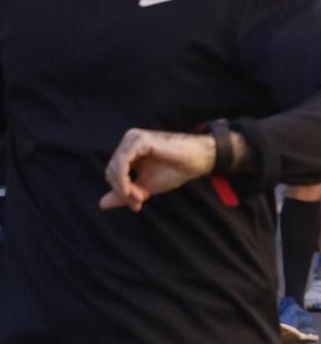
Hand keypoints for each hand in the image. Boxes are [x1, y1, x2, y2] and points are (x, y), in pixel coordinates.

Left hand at [99, 128, 216, 211]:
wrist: (197, 162)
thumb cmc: (175, 170)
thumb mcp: (145, 186)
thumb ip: (124, 193)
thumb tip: (101, 204)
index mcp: (129, 149)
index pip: (112, 173)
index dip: (121, 191)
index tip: (137, 204)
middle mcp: (129, 140)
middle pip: (110, 171)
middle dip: (122, 191)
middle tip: (139, 201)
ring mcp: (134, 138)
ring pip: (114, 168)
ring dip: (124, 187)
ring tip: (141, 197)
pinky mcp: (140, 141)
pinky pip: (122, 163)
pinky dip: (125, 179)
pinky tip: (138, 189)